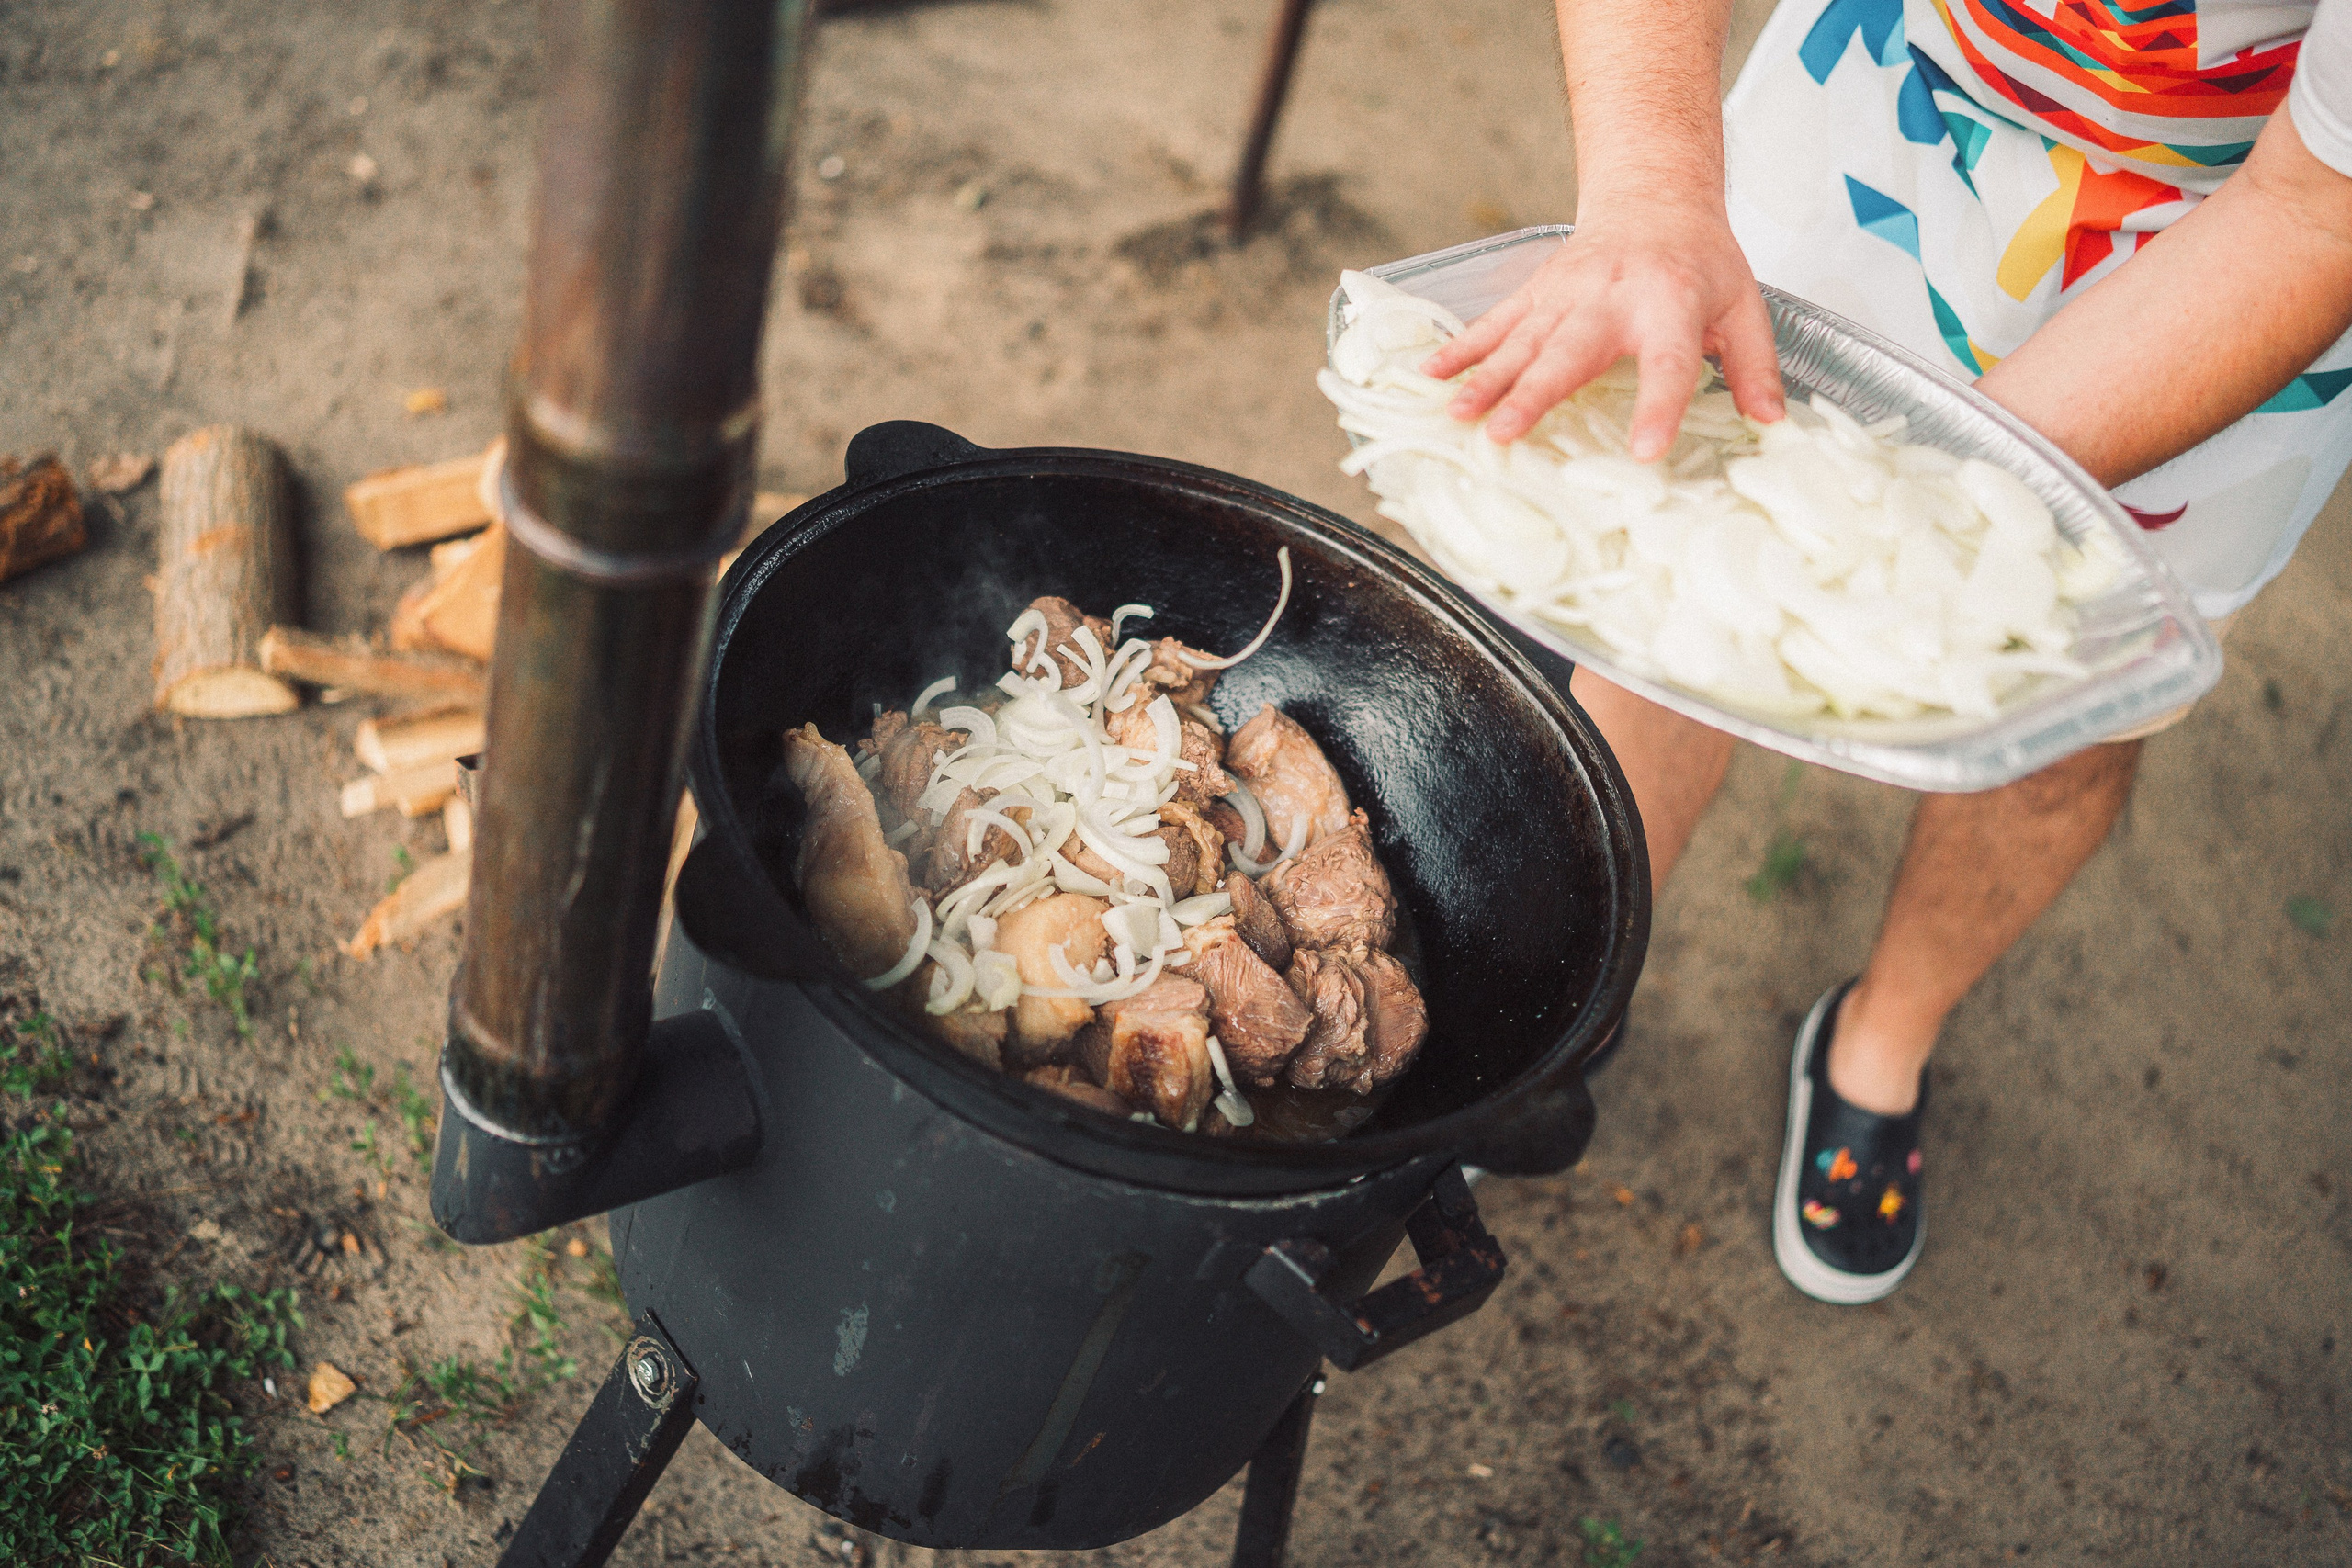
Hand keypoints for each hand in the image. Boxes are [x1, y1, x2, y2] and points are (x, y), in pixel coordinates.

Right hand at [1419, 204, 1784, 457]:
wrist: (1653, 196)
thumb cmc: (1700, 261)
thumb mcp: (1744, 305)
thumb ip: (1756, 365)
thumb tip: (1771, 422)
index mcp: (1672, 304)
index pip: (1670, 360)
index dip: (1657, 405)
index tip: (1645, 452)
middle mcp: (1612, 298)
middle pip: (1570, 351)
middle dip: (1533, 393)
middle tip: (1505, 432)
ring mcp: (1566, 293)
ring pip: (1522, 340)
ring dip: (1486, 378)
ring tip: (1457, 414)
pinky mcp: (1538, 292)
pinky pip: (1496, 322)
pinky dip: (1462, 348)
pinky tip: (1431, 374)